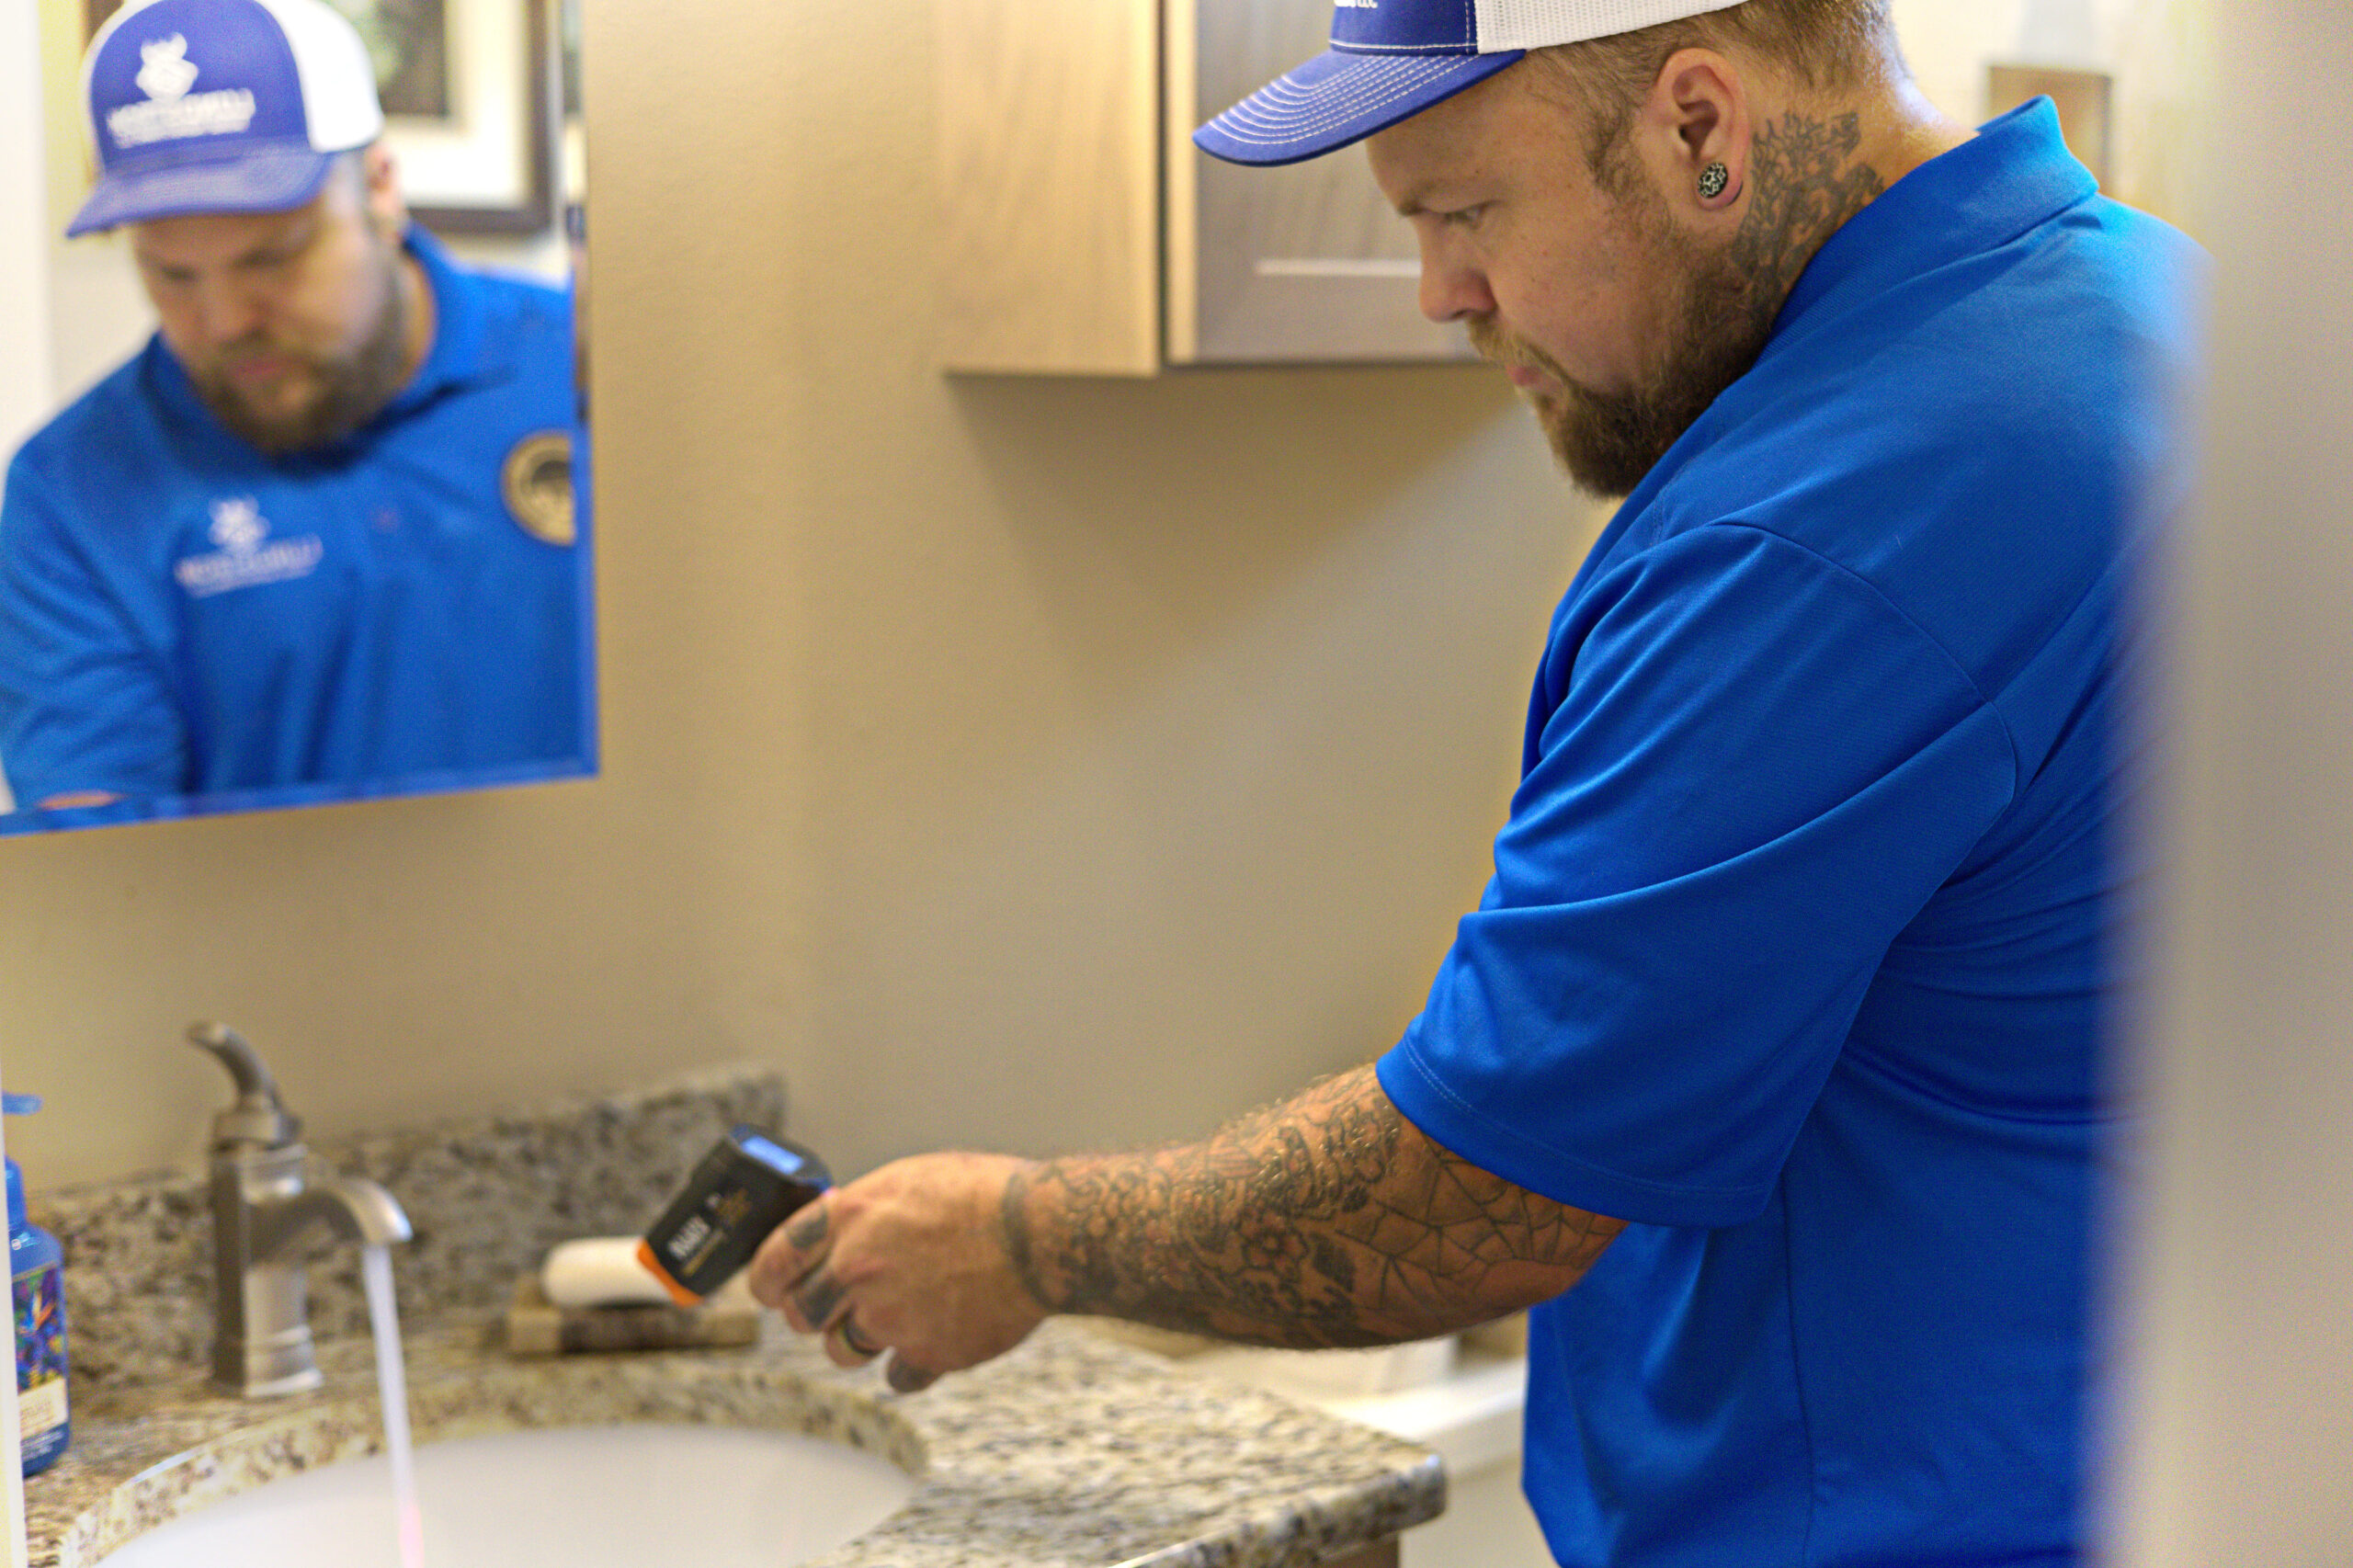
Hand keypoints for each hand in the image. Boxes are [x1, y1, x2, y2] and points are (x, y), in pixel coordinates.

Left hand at [744, 1151, 1049, 1392]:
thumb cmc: (987, 1194)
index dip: (764, 1282)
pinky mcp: (925, 1353)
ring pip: (842, 1350)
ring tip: (892, 1317)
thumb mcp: (911, 1179)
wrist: (1041, 1234)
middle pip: (802, 1314)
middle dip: (813, 1312)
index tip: (768, 1291)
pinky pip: (896, 1376)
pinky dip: (910, 1363)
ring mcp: (889, 1317)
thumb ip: (865, 1210)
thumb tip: (839, 1228)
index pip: (772, 1262)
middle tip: (836, 1304)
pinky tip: (932, 1337)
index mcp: (848, 1219)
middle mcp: (857, 1270)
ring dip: (858, 1339)